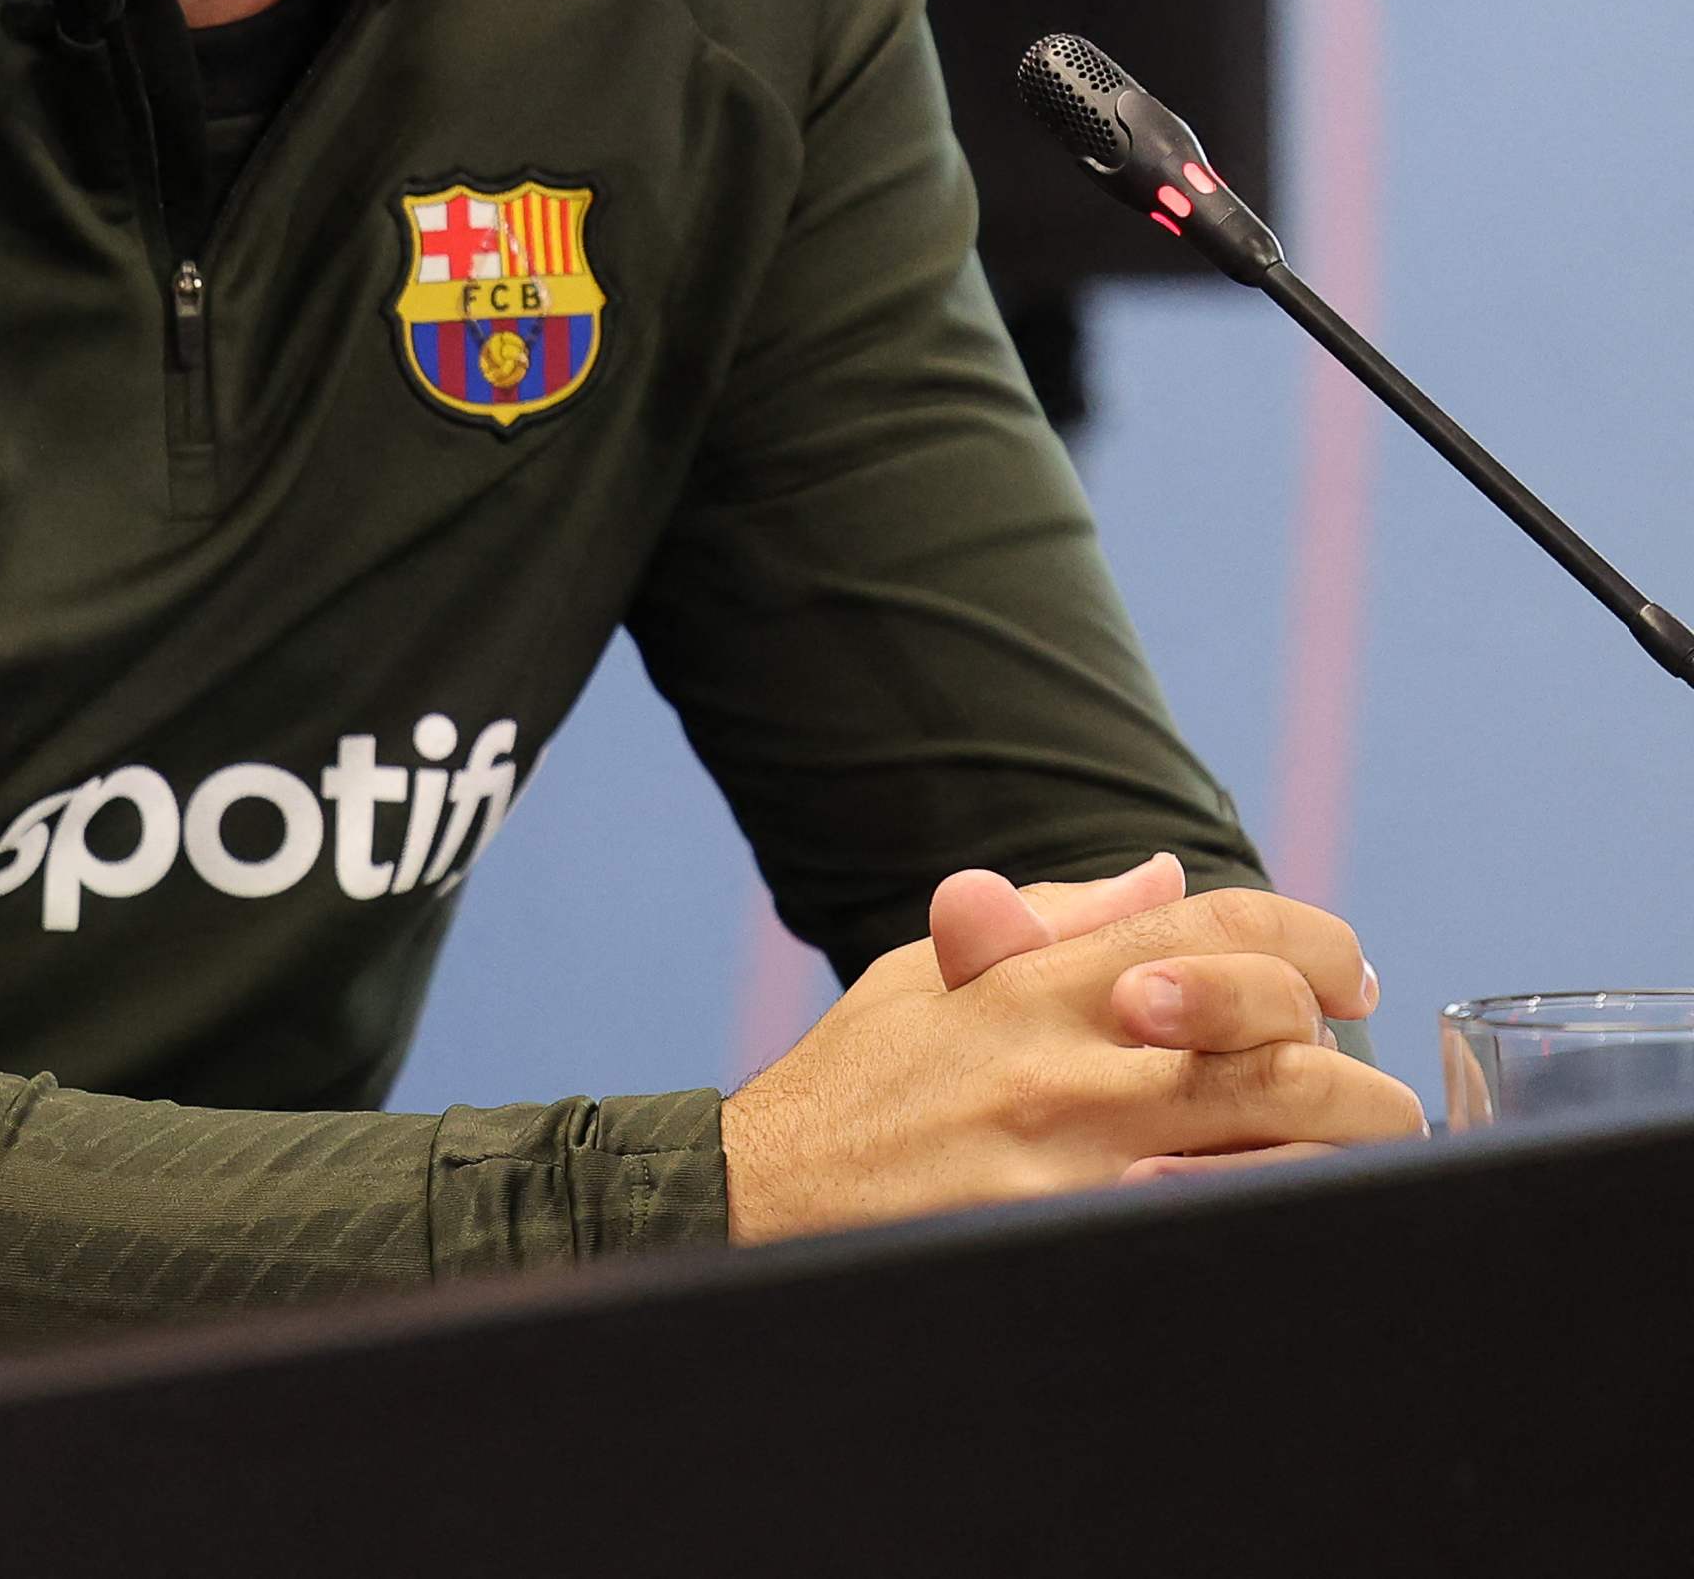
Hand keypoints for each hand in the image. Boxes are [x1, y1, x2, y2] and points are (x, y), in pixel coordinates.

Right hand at [724, 876, 1419, 1241]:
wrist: (760, 1197)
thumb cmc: (851, 1089)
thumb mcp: (927, 978)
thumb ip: (1051, 921)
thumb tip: (1168, 879)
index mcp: (1035, 983)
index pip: (1220, 929)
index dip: (1313, 942)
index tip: (1344, 977)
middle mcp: (1066, 1066)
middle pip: (1279, 1046)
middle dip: (1352, 1067)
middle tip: (1364, 1084)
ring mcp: (1076, 1167)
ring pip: (1279, 1147)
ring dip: (1344, 1151)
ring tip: (1350, 1157)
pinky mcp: (1076, 1245)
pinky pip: (1228, 1226)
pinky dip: (1281, 1215)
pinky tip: (1288, 1214)